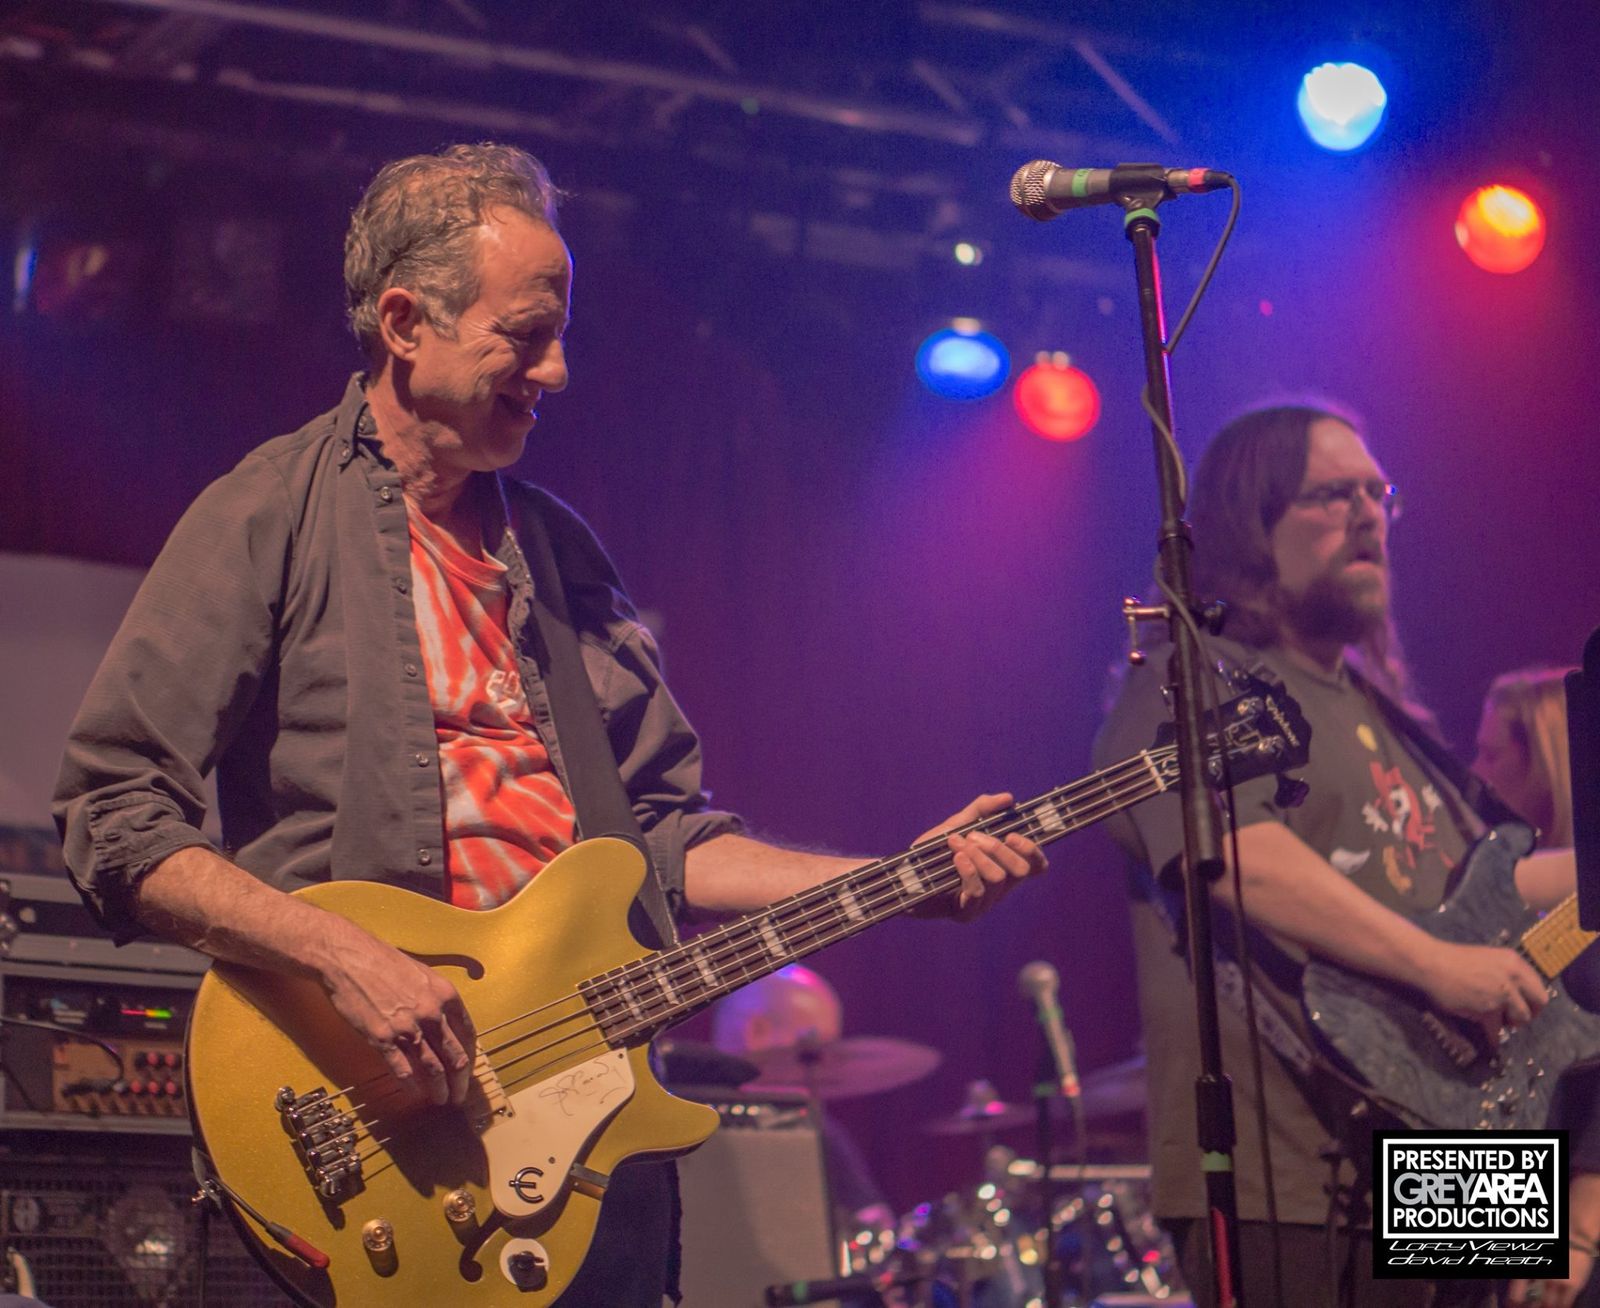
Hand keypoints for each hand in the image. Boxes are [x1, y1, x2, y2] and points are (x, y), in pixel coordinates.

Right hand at [314, 915, 476, 1106]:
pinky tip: (415, 1094)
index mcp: (446, 995)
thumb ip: (436, 998)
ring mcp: (408, 1027)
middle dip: (460, 1082)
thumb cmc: (383, 962)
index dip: (470, 1056)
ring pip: (433, 1069)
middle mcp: (432, 1013)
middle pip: (455, 1057)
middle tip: (459, 1096)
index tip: (467, 1069)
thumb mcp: (422, 974)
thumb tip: (444, 1020)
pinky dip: (411, 1086)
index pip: (468, 1034)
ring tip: (442, 1100)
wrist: (349, 958)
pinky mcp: (383, 1038)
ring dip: (439, 1089)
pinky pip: (403, 1070)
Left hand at [915, 792, 1046, 919]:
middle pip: (1021, 870)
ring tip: (956, 844)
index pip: (1037, 866)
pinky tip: (956, 858)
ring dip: (977, 855)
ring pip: (998, 878)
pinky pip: (978, 892)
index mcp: (1004, 868)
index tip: (1011, 834)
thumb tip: (1008, 798)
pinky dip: (968, 870)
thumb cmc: (934, 852)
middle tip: (973, 837)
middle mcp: (1000, 889)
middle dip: (997, 847)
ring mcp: (985, 904)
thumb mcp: (958, 824)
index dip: (1032, 850)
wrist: (904, 874)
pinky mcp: (967, 914)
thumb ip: (982, 809)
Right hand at [1417, 939, 1547, 1043]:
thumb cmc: (1454, 960)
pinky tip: (1488, 1039)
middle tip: (1513, 1018)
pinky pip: (1497, 1031)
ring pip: (1520, 1019)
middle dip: (1528, 1012)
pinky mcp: (1487, 1010)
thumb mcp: (1488, 959)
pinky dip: (1492, 1038)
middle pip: (1539, 1002)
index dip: (1532, 999)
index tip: (1523, 1006)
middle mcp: (1513, 977)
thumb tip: (1518, 994)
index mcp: (1514, 961)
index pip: (1539, 986)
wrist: (1430, 964)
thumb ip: (1505, 974)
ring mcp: (1501, 994)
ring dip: (1508, 1023)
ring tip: (1492, 1021)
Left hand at [1507, 1244, 1593, 1306]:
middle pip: (1535, 1300)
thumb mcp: (1533, 1253)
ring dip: (1544, 1307)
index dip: (1514, 1302)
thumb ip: (1526, 1268)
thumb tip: (1520, 1282)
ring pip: (1549, 1304)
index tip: (1512, 1306)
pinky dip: (1560, 1307)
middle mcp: (1542, 1276)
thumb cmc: (1551, 1240)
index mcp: (1528, 1267)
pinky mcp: (1573, 1286)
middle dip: (1531, 1307)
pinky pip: (1565, 1303)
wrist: (1574, 1234)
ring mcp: (1558, 1282)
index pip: (1517, 1291)